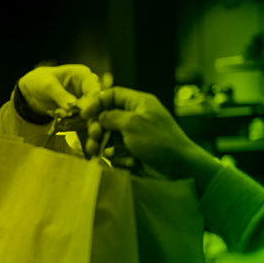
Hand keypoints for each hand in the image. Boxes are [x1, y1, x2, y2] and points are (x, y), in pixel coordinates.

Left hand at [17, 64, 102, 119]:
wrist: (31, 91)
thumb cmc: (40, 81)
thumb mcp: (48, 85)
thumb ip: (61, 95)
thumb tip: (72, 107)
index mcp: (83, 75)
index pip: (95, 91)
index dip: (92, 104)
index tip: (83, 114)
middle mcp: (88, 88)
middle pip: (95, 106)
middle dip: (82, 115)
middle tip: (64, 117)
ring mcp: (85, 101)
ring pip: (90, 117)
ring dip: (74, 121)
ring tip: (57, 115)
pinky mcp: (80, 113)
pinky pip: (82, 122)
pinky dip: (71, 125)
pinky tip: (60, 122)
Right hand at [79, 87, 196, 174]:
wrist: (178, 167)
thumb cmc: (158, 140)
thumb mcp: (132, 123)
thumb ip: (111, 117)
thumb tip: (99, 117)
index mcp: (139, 103)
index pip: (112, 95)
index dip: (96, 102)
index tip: (84, 114)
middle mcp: (137, 117)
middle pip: (108, 117)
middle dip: (97, 127)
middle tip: (94, 137)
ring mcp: (136, 136)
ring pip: (110, 136)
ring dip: (102, 145)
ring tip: (98, 152)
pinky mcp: (136, 153)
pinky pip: (118, 152)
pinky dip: (118, 158)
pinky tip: (125, 162)